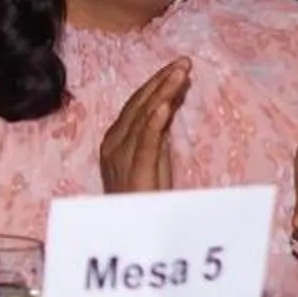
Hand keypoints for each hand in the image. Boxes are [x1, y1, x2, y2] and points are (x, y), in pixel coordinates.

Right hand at [98, 60, 189, 193]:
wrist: (133, 235)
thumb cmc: (144, 201)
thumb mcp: (153, 160)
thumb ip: (157, 134)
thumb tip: (167, 103)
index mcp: (115, 140)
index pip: (136, 104)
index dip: (157, 84)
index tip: (178, 67)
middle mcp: (114, 145)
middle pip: (138, 105)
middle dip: (161, 81)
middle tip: (183, 62)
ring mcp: (121, 158)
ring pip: (143, 118)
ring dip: (162, 92)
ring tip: (179, 73)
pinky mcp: (135, 172)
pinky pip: (145, 143)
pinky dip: (154, 121)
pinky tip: (165, 104)